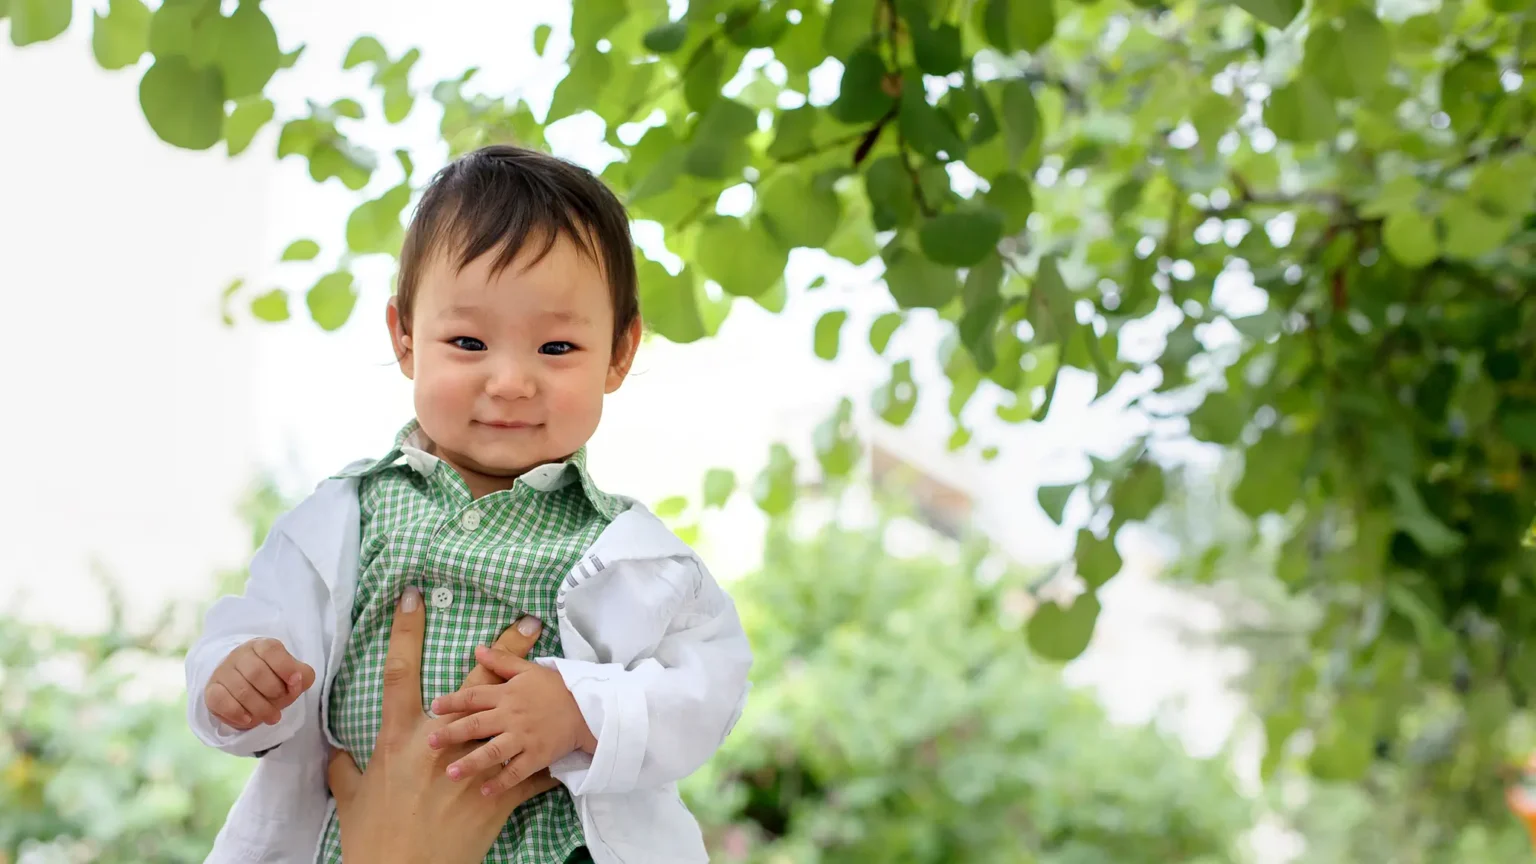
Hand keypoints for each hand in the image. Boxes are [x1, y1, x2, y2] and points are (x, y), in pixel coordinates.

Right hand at [205, 637, 314, 728]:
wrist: (248, 690)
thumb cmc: (275, 680)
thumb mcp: (294, 676)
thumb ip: (302, 676)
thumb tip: (296, 680)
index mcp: (262, 646)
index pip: (271, 650)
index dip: (285, 667)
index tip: (294, 682)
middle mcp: (240, 655)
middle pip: (256, 672)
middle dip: (273, 693)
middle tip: (282, 705)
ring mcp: (223, 671)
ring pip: (240, 689)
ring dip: (260, 708)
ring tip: (272, 717)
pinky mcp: (211, 689)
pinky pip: (219, 700)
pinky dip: (236, 713)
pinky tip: (248, 719)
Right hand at [326, 588, 559, 863]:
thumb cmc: (372, 838)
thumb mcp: (351, 799)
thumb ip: (344, 770)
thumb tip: (334, 751)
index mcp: (398, 738)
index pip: (399, 672)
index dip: (405, 631)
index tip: (414, 597)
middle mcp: (438, 742)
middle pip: (474, 684)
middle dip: (503, 650)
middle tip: (528, 621)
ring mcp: (472, 765)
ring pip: (511, 718)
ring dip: (538, 695)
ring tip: (561, 674)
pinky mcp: (498, 793)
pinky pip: (531, 769)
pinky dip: (549, 759)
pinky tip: (568, 746)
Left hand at [427, 645, 597, 794]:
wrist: (588, 707)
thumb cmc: (556, 687)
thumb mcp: (529, 670)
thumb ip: (501, 660)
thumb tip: (476, 648)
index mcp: (508, 694)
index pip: (474, 696)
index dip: (452, 701)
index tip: (434, 708)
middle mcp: (511, 716)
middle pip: (476, 725)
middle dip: (451, 734)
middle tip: (430, 743)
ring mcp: (524, 738)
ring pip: (492, 752)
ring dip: (470, 762)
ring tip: (450, 772)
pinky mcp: (537, 756)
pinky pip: (515, 772)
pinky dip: (500, 782)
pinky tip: (484, 791)